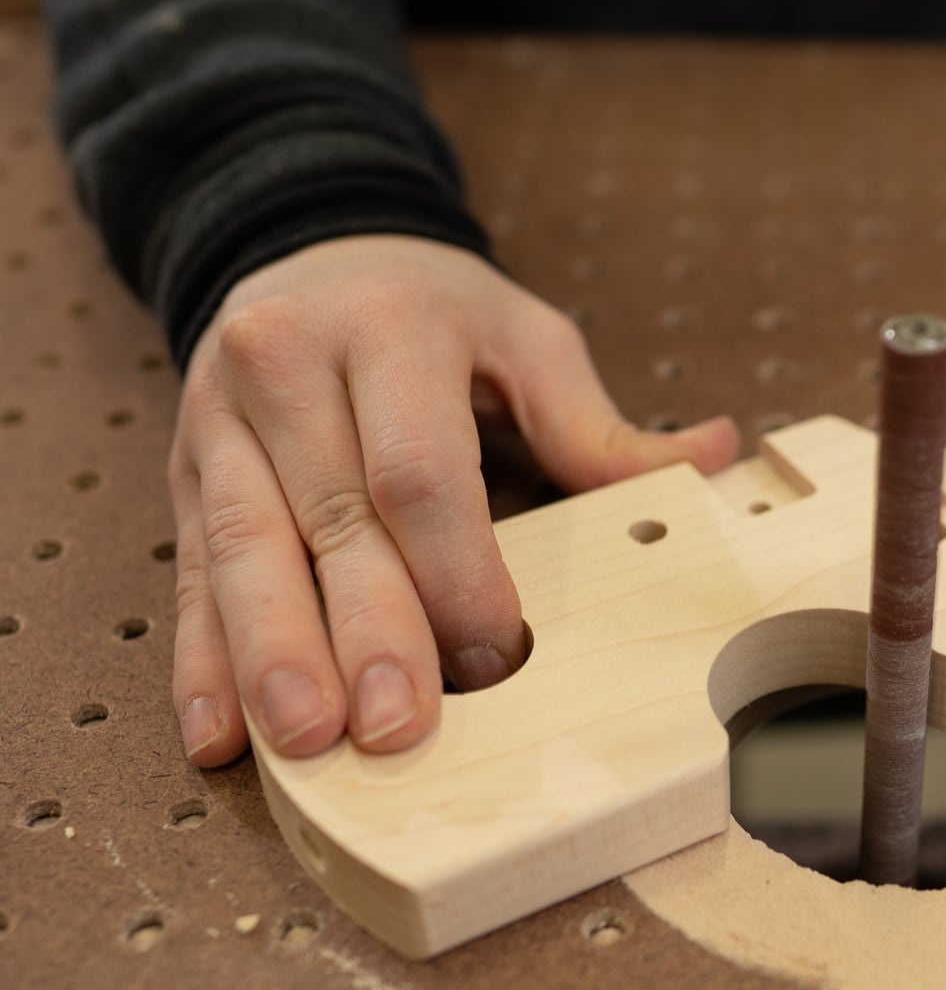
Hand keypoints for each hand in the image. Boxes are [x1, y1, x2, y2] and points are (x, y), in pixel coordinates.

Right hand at [169, 236, 738, 764]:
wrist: (305, 245)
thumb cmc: (433, 310)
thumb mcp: (527, 337)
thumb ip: (600, 421)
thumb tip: (713, 455)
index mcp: (389, 330)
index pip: (419, 469)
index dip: (458, 569)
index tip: (497, 653)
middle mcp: (289, 369)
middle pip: (330, 519)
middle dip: (365, 632)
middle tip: (396, 727)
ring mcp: (223, 423)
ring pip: (245, 552)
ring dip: (273, 660)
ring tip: (304, 745)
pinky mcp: (187, 474)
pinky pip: (193, 573)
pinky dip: (201, 661)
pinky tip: (215, 734)